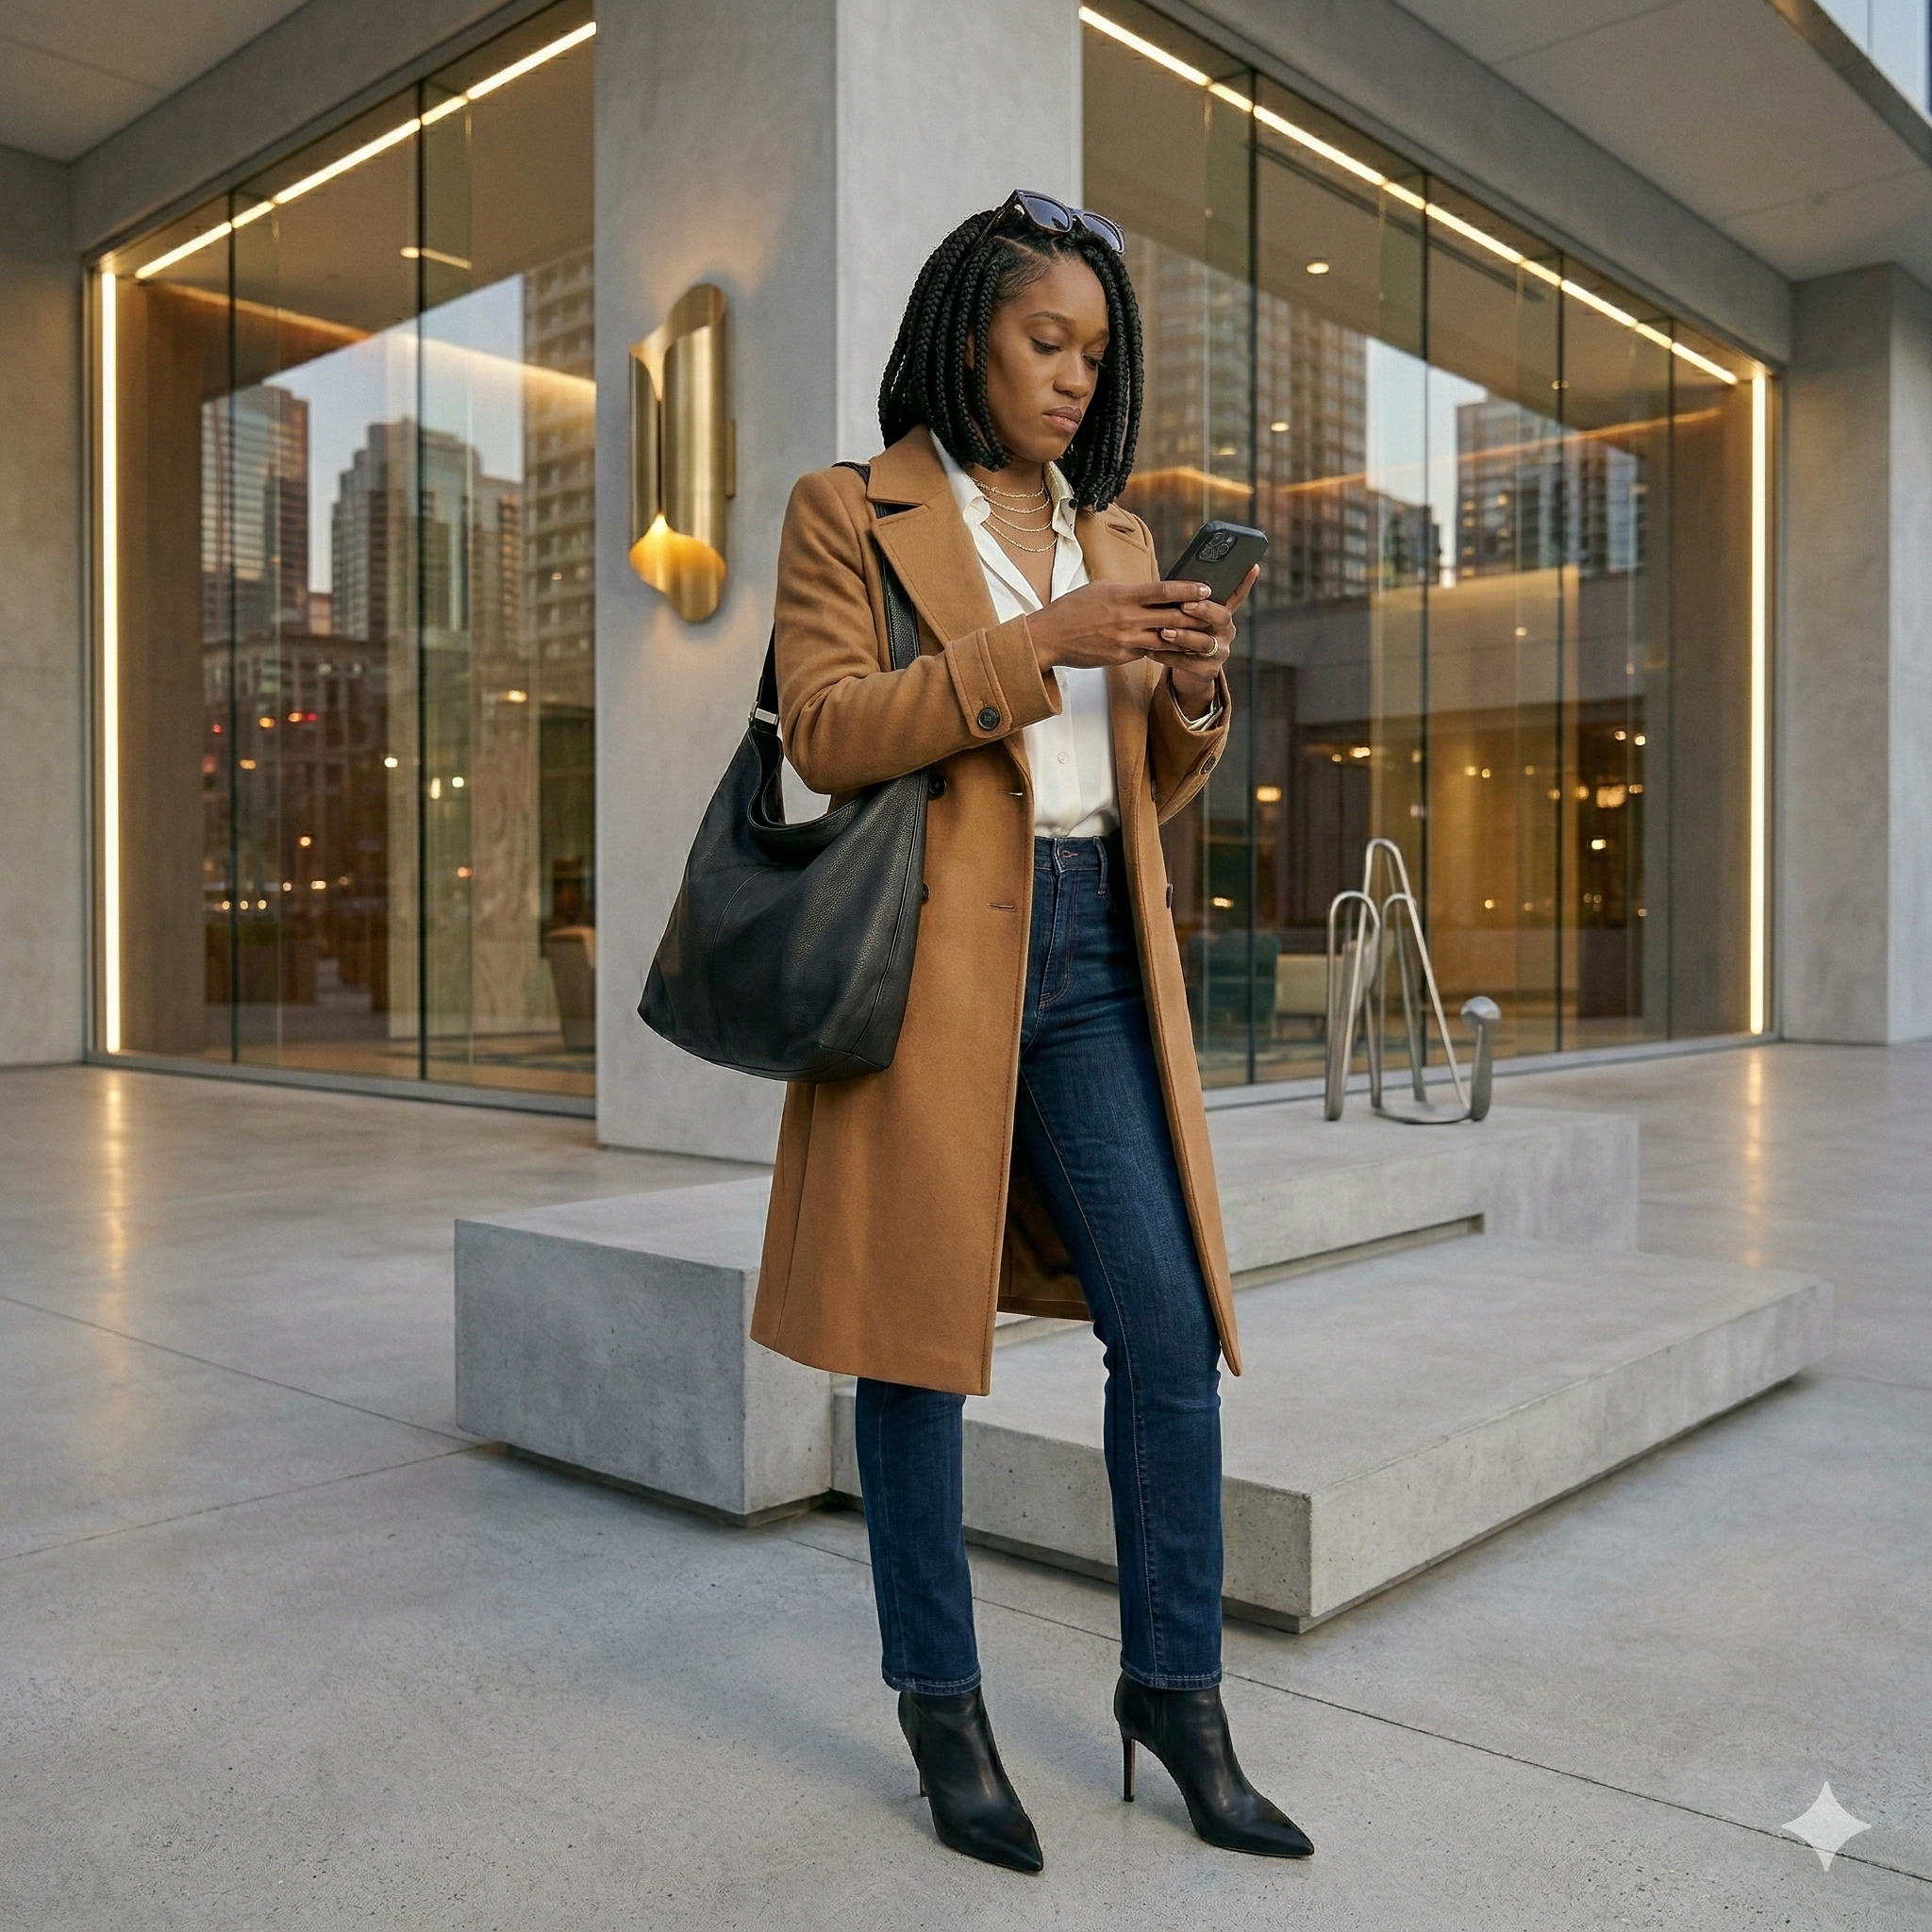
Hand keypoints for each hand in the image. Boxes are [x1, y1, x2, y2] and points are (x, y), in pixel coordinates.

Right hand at [1028, 578, 1230, 675]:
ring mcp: (1126, 641)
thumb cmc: (1074, 608)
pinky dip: (1163, 649)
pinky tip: (1177, 649)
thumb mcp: (1102, 588)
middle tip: (1215, 614)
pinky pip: (1149, 653)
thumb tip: (1151, 589)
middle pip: (1172, 617)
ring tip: (1204, 637)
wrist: (1050, 637)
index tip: (1206, 588)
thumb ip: (1129, 590)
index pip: (1164, 591)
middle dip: (1196, 616)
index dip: (1188, 590)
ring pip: (1166, 640)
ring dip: (1186, 638)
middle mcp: (1128, 618)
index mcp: (1123, 595)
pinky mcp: (1122, 658)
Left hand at [1147, 563, 1258, 708]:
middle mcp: (1226, 632)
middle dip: (1204, 610)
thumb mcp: (1189, 618)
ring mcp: (1219, 652)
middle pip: (1222, 618)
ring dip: (1183, 636)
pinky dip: (1167, 656)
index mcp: (1223, 615)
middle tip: (1185, 605)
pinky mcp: (1207, 670)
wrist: (1188, 672)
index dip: (1246, 582)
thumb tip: (1173, 581)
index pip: (1237, 596)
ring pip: (1204, 643)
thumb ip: (1188, 602)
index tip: (1252, 566)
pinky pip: (1187, 663)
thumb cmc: (1185, 635)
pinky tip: (1151, 651)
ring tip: (1164, 631)